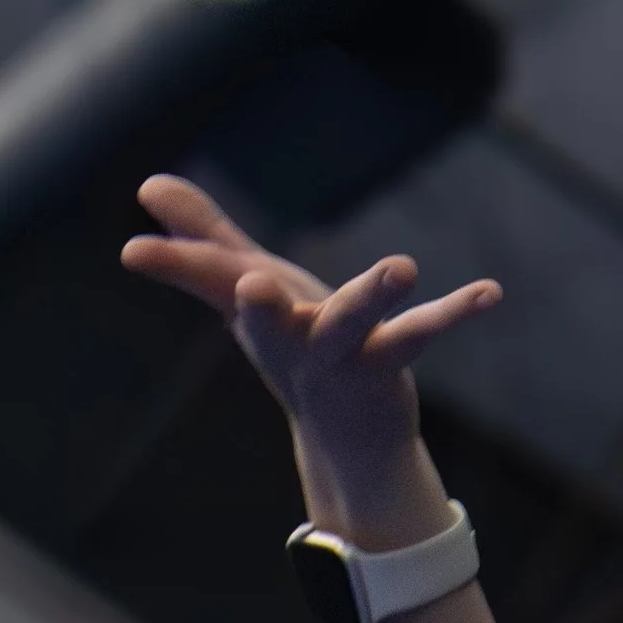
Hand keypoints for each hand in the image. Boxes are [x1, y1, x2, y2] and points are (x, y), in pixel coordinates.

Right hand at [121, 173, 499, 548]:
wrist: (346, 438)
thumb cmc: (294, 346)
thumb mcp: (245, 289)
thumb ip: (204, 238)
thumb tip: (148, 185)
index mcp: (256, 317)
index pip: (207, 282)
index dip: (171, 264)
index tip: (131, 252)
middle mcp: (292, 341)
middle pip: (271, 324)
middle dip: (260, 309)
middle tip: (251, 285)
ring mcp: (342, 357)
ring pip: (354, 325)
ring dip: (375, 297)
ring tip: (402, 266)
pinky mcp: (391, 363)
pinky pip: (424, 333)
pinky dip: (456, 312)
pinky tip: (491, 293)